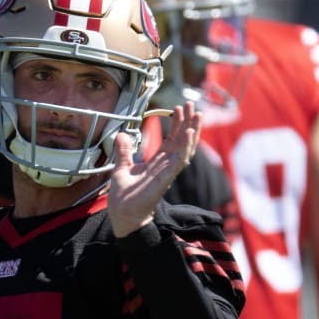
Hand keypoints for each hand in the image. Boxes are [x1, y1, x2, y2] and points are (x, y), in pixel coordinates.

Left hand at [107, 102, 201, 236]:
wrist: (123, 213)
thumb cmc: (124, 196)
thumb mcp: (121, 167)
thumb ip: (124, 152)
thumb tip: (121, 135)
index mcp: (158, 162)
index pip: (171, 139)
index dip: (176, 124)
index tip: (178, 108)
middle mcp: (166, 165)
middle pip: (181, 141)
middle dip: (188, 123)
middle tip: (192, 105)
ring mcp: (168, 172)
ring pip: (185, 148)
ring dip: (192, 131)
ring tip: (197, 115)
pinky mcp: (166, 178)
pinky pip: (179, 161)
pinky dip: (185, 147)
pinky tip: (190, 134)